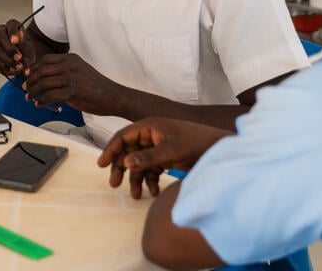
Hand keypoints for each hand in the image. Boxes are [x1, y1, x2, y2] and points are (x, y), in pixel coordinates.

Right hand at [0, 19, 28, 76]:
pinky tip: (9, 69)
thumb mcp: (29, 50)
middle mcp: (1, 30)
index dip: (12, 32)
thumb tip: (17, 41)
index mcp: (12, 26)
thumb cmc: (26, 52)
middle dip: (10, 49)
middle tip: (19, 58)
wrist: (21, 61)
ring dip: (6, 60)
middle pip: (1, 36)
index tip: (15, 41)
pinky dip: (1, 65)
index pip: (11, 25)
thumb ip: (24, 45)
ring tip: (17, 67)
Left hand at [23, 52, 122, 113]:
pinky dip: (41, 100)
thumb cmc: (96, 86)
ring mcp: (71, 78)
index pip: (45, 60)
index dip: (33, 68)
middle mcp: (70, 66)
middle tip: (25, 88)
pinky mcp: (73, 92)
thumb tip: (45, 76)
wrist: (113, 96)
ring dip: (33, 91)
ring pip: (43, 83)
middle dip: (30, 80)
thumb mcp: (80, 70)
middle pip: (41, 71)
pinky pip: (50, 96)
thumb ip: (64, 70)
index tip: (27, 75)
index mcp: (71, 58)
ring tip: (29, 97)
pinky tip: (39, 104)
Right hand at [96, 117, 230, 198]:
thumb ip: (148, 157)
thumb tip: (125, 163)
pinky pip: (152, 170)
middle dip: (121, 168)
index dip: (111, 150)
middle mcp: (151, 135)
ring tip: (135, 195)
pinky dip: (151, 181)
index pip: (123, 137)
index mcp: (149, 126)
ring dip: (136, 179)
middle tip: (115, 184)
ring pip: (139, 163)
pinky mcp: (166, 158)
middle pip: (128, 152)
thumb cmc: (196, 143)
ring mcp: (158, 147)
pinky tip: (154, 192)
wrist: (220, 149)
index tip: (101, 164)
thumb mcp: (171, 150)